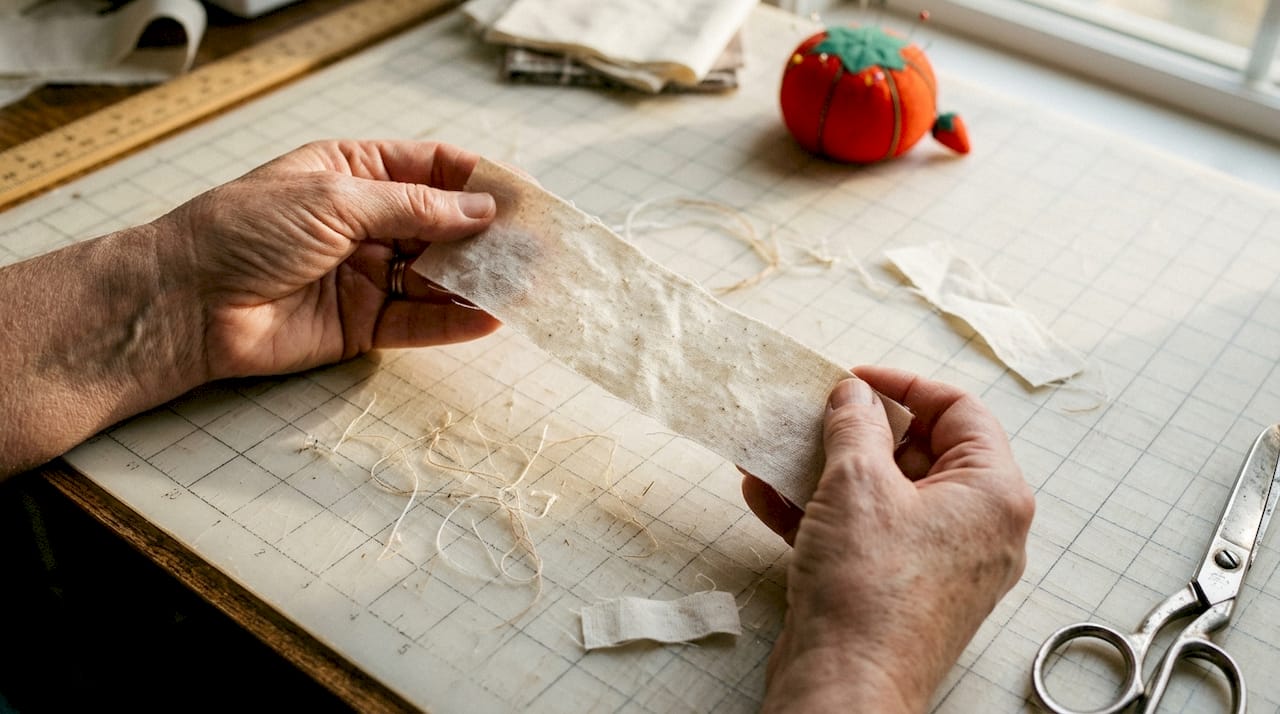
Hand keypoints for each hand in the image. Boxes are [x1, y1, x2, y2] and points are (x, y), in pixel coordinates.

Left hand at [162, 139, 500, 380]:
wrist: (185, 305)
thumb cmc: (244, 231)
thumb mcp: (334, 199)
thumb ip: (412, 207)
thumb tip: (480, 209)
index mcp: (355, 173)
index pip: (433, 169)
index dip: (480, 181)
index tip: (524, 197)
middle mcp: (367, 222)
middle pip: (444, 226)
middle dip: (490, 236)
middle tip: (537, 249)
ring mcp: (367, 275)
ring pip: (438, 277)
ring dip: (480, 281)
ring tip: (526, 286)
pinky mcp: (363, 325)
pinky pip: (419, 322)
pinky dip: (455, 322)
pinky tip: (490, 318)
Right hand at [742, 365, 1033, 712]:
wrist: (846, 682)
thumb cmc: (869, 592)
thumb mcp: (857, 482)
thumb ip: (855, 425)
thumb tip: (853, 396)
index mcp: (993, 493)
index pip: (959, 409)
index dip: (903, 384)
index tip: (853, 380)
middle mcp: (977, 527)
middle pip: (918, 451)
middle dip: (853, 431)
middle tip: (811, 415)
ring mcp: (938, 561)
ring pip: (882, 494)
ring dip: (824, 470)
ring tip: (774, 452)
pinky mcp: (899, 587)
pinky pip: (864, 532)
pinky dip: (821, 512)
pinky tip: (767, 495)